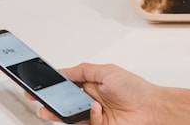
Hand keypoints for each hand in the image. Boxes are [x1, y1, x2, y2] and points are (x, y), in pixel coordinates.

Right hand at [35, 63, 163, 124]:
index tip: (37, 85)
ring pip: (69, 117)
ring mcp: (93, 116)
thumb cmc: (136, 89)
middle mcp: (90, 101)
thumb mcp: (107, 71)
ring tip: (48, 111)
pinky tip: (96, 110)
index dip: (51, 86)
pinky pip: (84, 124)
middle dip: (48, 102)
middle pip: (63, 103)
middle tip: (37, 99)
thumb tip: (63, 70)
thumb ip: (82, 70)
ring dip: (58, 114)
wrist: (153, 109)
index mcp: (91, 85)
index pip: (65, 85)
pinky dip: (89, 116)